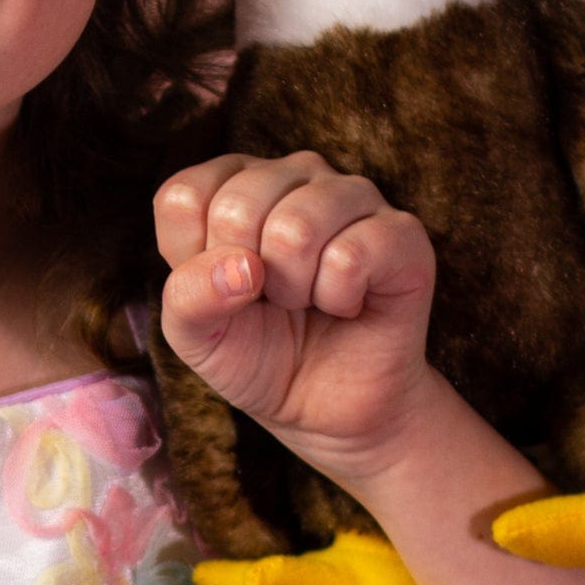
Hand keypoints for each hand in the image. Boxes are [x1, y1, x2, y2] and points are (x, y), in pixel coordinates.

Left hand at [153, 150, 441, 488]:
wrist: (329, 410)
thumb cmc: (258, 354)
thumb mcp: (195, 335)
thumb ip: (189, 295)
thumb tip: (240, 266)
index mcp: (232, 183)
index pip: (183, 197)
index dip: (193, 261)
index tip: (224, 287)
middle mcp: (292, 174)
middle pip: (236, 208)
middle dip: (247, 281)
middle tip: (273, 299)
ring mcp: (351, 194)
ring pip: (295, 228)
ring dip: (294, 290)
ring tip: (309, 300)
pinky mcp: (401, 231)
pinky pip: (350, 256)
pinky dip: (338, 300)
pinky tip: (348, 305)